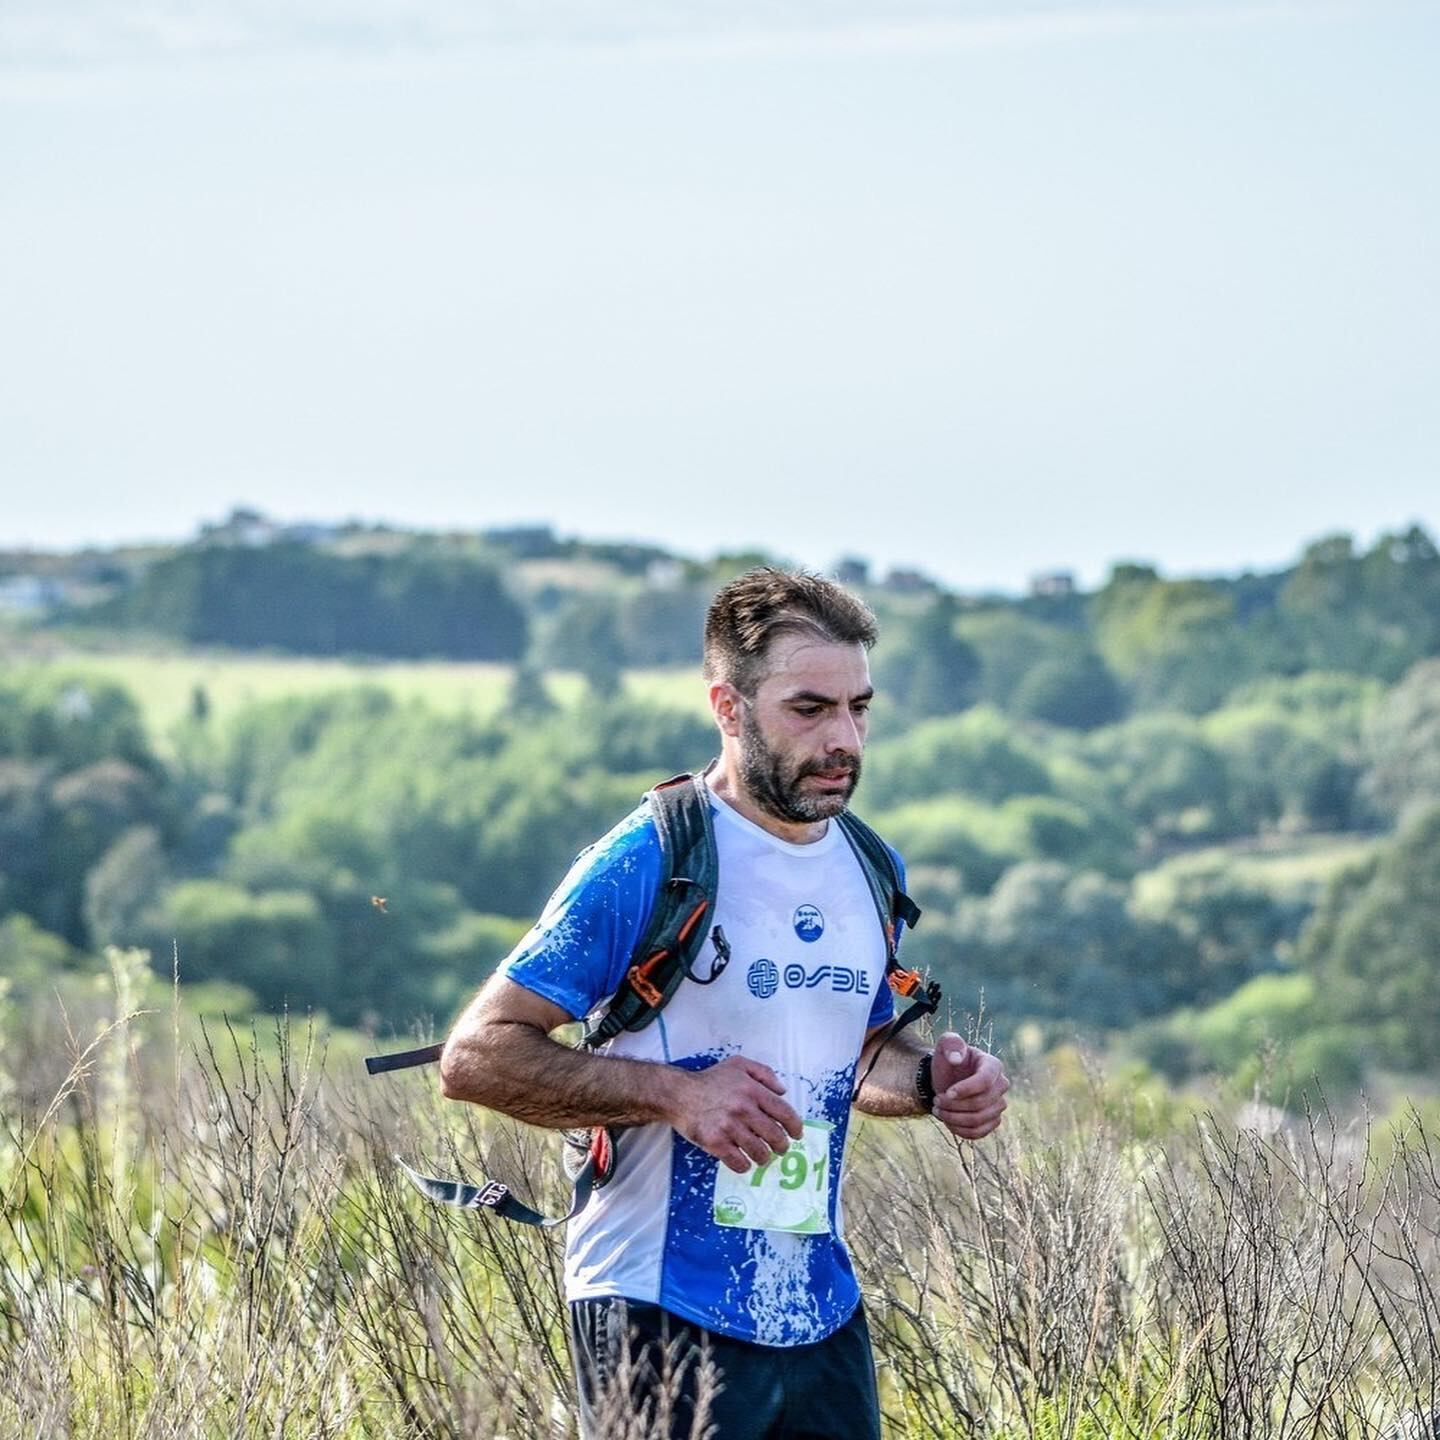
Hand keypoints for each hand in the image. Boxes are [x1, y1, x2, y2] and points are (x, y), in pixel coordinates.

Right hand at [669, 1056, 804, 1173]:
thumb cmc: (710, 1080)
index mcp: (752, 1090)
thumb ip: (764, 1073)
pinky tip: (744, 1161)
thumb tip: (783, 1091)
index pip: (785, 1113)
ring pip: (760, 1152)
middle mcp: (744, 1109)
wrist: (678, 1094)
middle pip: (775, 1136)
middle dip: (782, 1146)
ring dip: (764, 1157)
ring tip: (762, 1156)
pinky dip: (745, 1165)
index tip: (796, 1134)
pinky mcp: (716, 1143)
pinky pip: (739, 1163)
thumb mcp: (738, 1064)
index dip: (795, 1127)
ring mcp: (730, 1127)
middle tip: (781, 1148)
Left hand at [931, 1032, 1008, 1140]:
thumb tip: (956, 1058)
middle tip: (936, 1100)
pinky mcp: (993, 1120)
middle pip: (981, 1103)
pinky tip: (947, 1121)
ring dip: (954, 1118)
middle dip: (954, 1105)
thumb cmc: (948, 1059)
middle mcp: (1001, 1085)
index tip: (946, 1092)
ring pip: (979, 1120)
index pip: (985, 1081)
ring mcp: (999, 1104)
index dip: (966, 1089)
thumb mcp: (945, 1044)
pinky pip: (979, 1132)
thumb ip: (950, 1043)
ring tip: (938, 1110)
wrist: (947, 1078)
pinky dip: (960, 1130)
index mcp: (993, 1065)